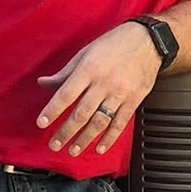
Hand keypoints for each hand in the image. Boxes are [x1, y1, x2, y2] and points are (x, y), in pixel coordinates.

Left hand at [36, 22, 159, 158]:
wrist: (148, 41)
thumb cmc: (115, 44)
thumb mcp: (86, 52)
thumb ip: (65, 72)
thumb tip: (44, 83)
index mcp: (89, 69)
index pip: (66, 94)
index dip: (53, 110)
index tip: (42, 123)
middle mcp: (104, 83)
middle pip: (82, 113)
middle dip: (66, 132)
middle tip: (55, 144)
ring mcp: (120, 93)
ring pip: (100, 121)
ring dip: (85, 139)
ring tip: (74, 150)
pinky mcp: (134, 99)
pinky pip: (120, 122)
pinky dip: (110, 138)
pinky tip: (100, 147)